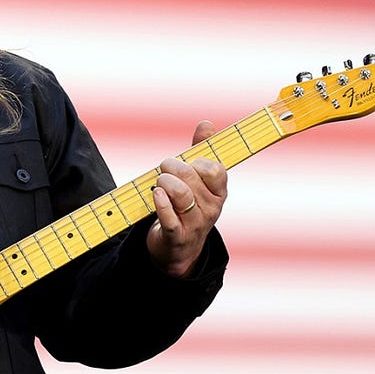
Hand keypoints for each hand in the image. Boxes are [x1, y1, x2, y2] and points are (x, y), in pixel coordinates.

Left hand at [146, 120, 226, 277]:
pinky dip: (160, 202)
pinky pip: (169, 217)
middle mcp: (211, 208)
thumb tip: (206, 124)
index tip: (187, 162)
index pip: (215, 170)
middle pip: (192, 177)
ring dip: (164, 182)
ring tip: (158, 183)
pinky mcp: (177, 237)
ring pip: (181, 195)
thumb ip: (202, 151)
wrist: (179, 249)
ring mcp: (195, 224)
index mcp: (219, 192)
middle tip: (164, 168)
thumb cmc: (188, 206)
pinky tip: (155, 194)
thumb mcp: (198, 180)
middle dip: (172, 167)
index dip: (197, 161)